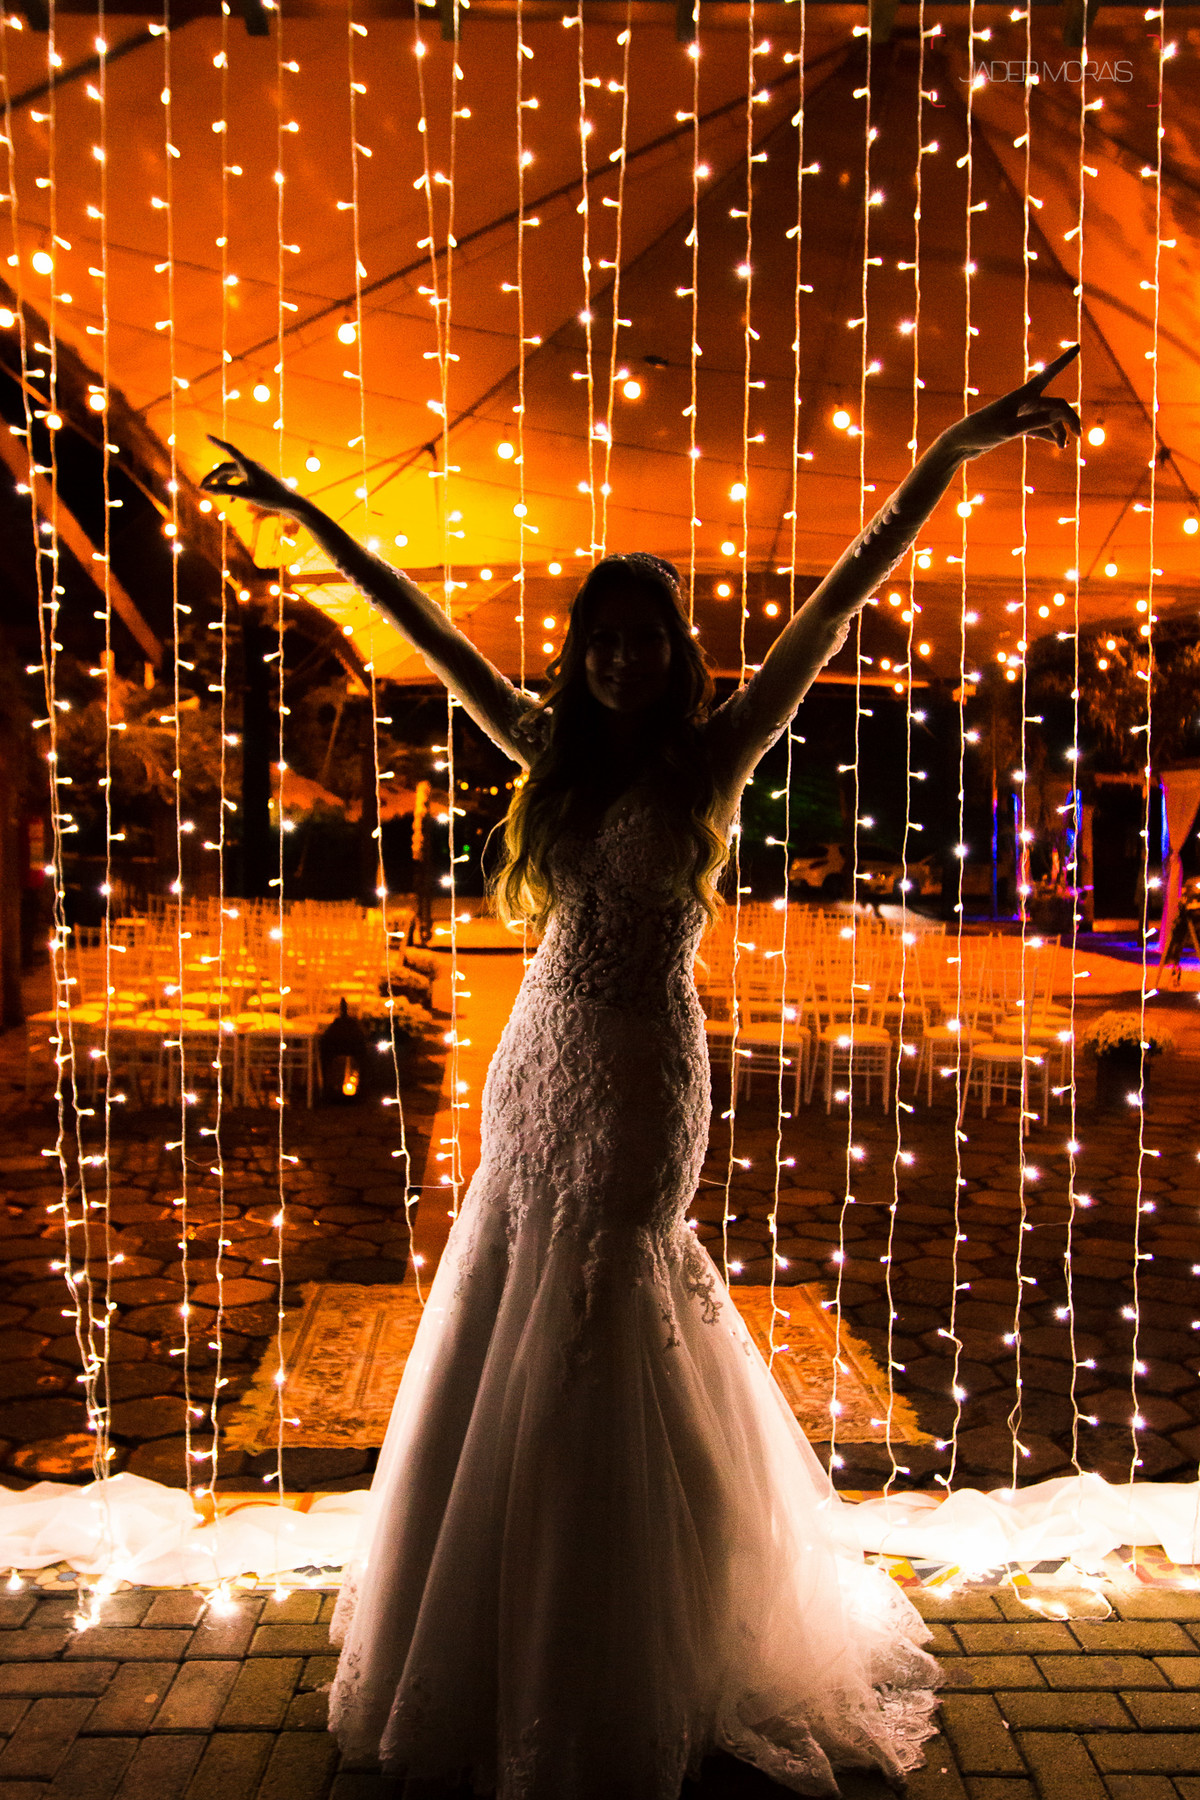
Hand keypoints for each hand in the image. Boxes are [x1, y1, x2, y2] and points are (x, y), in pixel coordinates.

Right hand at [199, 435, 306, 516]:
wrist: (290, 502)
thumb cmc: (270, 497)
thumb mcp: (246, 495)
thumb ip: (226, 491)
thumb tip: (207, 489)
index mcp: (248, 465)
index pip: (229, 450)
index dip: (217, 443)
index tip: (207, 436)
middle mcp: (250, 466)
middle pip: (226, 467)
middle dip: (213, 477)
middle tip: (201, 487)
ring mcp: (254, 473)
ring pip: (232, 474)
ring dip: (222, 483)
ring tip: (214, 493)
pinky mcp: (257, 481)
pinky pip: (241, 482)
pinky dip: (233, 489)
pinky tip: (231, 502)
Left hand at [942, 345, 1081, 460]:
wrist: (962, 443)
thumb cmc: (983, 432)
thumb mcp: (1009, 429)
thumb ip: (1034, 421)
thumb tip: (1058, 415)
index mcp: (1023, 395)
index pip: (1049, 373)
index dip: (1065, 360)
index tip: (1078, 346)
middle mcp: (1025, 402)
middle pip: (1056, 405)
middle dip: (1069, 418)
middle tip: (1079, 433)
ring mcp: (1022, 415)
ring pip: (1049, 419)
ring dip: (1059, 431)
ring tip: (1064, 447)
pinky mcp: (1017, 428)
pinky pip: (1040, 429)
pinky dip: (1051, 436)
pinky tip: (1060, 445)